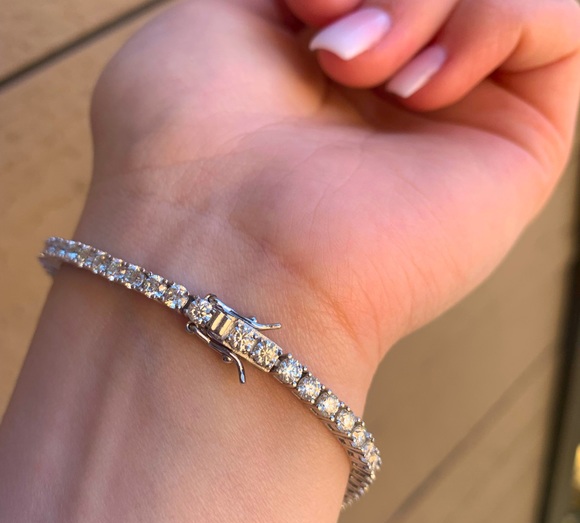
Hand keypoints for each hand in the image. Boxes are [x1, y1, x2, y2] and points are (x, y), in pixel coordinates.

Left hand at [85, 0, 579, 397]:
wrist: (231, 256)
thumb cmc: (193, 148)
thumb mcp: (220, 21)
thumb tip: (360, 1)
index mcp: (333, 53)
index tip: (302, 9)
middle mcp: (400, 85)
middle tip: (326, 44)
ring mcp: (460, 112)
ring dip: (421, 3)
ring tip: (356, 67)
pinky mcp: (517, 139)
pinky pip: (557, 20)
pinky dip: (490, 23)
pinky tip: (416, 92)